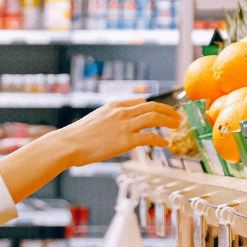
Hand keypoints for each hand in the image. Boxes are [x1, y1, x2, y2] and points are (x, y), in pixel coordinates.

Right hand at [50, 99, 180, 167]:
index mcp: (114, 106)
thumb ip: (108, 121)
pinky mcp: (126, 140)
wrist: (69, 144)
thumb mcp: (94, 121)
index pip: (140, 102)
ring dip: (169, 121)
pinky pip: (150, 138)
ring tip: (177, 125)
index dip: (154, 106)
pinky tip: (165, 144)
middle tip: (177, 116)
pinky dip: (160, 140)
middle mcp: (122, 112)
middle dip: (168, 110)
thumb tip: (113, 129)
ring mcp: (125, 125)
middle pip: (152, 106)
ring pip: (155, 118)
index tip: (161, 111)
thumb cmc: (77, 137)